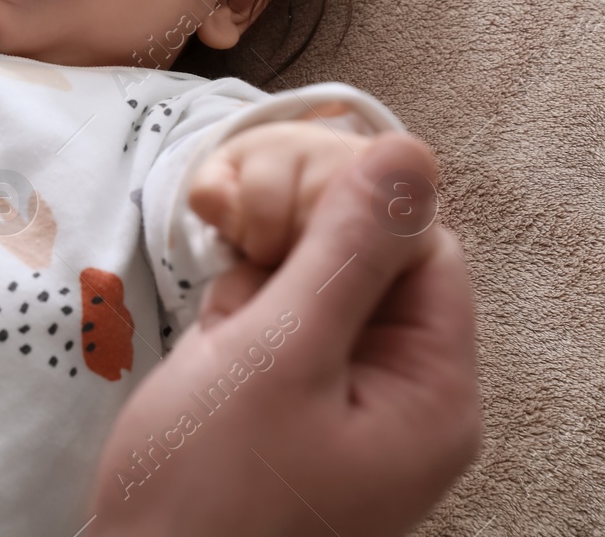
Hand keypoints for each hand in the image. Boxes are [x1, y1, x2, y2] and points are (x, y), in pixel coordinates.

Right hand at [88, 133, 479, 536]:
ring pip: (316, 282)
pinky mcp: (285, 404)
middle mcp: (399, 397)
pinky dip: (239, 301)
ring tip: (216, 295)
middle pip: (372, 260)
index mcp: (431, 393)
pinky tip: (208, 322)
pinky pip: (279, 319)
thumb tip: (409, 151)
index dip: (354, 203)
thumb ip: (345, 250)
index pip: (423, 248)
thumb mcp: (278, 356)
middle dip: (296, 233)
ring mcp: (340, 401)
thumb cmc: (206, 486)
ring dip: (259, 264)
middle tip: (232, 237)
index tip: (272, 199)